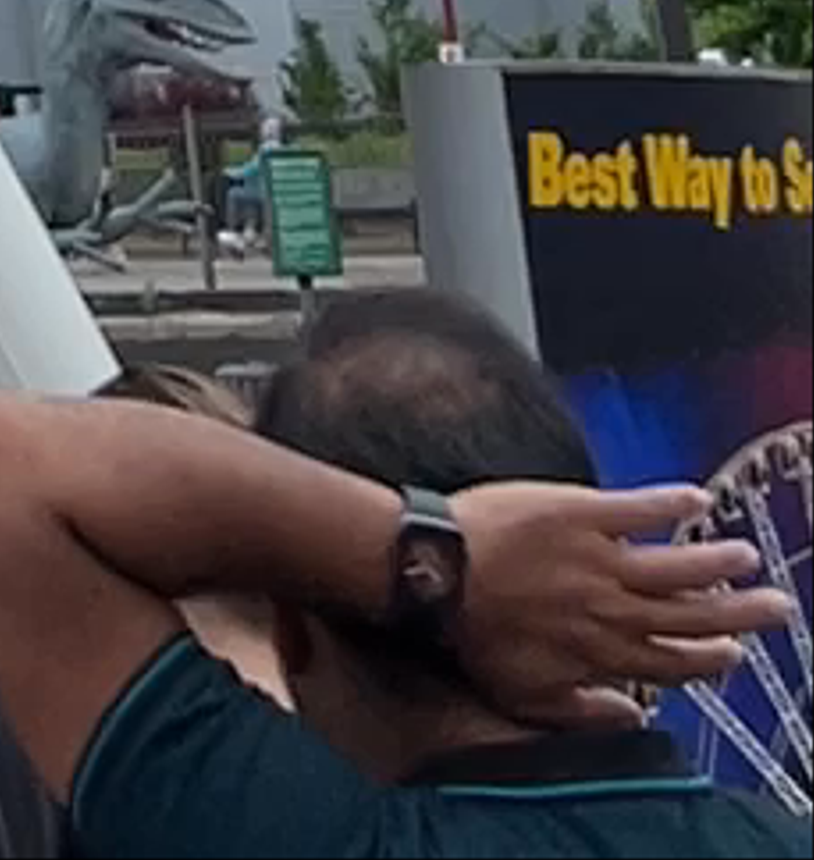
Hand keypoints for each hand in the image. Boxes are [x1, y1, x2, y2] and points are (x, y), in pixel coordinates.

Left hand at [453, 484, 794, 728]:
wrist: (436, 570)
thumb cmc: (475, 632)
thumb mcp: (527, 694)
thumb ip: (584, 711)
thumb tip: (631, 716)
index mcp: (601, 652)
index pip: (670, 662)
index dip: (708, 660)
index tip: (735, 655)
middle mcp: (611, 609)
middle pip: (689, 615)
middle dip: (737, 614)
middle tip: (776, 606)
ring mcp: (599, 558)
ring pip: (676, 565)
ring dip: (716, 562)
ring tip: (748, 556)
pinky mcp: (580, 511)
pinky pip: (636, 508)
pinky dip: (669, 503)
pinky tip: (697, 497)